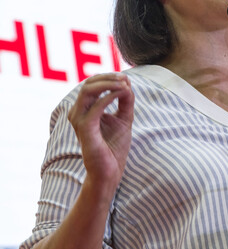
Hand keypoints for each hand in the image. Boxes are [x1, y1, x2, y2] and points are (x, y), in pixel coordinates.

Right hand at [67, 73, 133, 192]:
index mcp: (85, 109)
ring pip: (88, 91)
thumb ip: (126, 101)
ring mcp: (79, 120)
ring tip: (125, 85)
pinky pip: (96, 106)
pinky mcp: (85, 129)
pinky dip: (110, 96)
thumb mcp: (124, 119)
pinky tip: (123, 94)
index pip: (91, 84)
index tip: (126, 77)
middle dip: (108, 78)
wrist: (110, 171)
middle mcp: (78, 113)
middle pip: (88, 84)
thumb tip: (128, 84)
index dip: (108, 77)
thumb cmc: (114, 146)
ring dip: (109, 84)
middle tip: (126, 79)